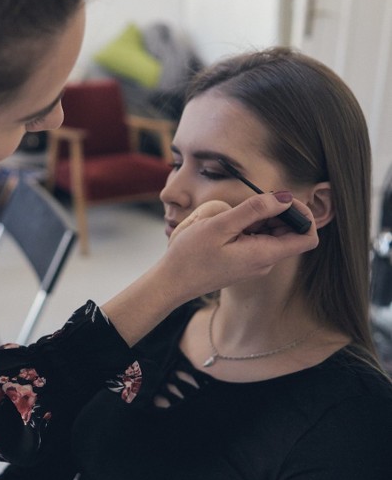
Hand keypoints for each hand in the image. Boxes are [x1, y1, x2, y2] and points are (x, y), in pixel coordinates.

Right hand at [163, 192, 317, 295]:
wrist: (171, 282)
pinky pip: (256, 240)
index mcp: (265, 254)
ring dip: (259, 218)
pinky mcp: (243, 262)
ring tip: (232, 215)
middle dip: (277, 212)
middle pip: (290, 232)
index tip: (282, 200)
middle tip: (251, 201)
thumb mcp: (220, 225)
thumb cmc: (190, 256)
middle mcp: (265, 261)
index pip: (308, 237)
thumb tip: (283, 198)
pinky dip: (248, 227)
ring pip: (271, 234)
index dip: (303, 214)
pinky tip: (226, 225)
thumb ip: (254, 210)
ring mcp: (254, 263)